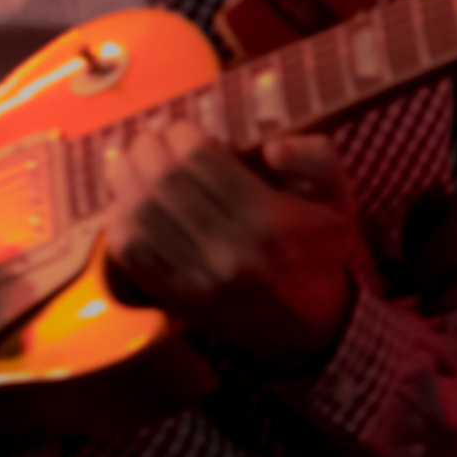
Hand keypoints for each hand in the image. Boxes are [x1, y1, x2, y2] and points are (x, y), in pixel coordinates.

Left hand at [105, 123, 363, 375]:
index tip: (183, 130)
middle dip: (147, 149)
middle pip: (163, 181)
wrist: (311, 327)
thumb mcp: (338, 199)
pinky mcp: (176, 297)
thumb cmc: (319, 253)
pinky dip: (118, 220)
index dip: (181, 134)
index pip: (200, 160)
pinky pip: (129, 252)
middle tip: (150, 140)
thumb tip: (269, 146)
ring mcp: (198, 278)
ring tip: (128, 163)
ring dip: (124, 180)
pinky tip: (126, 203)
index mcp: (269, 221)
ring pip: (139, 213)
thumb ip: (315, 157)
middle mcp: (230, 251)